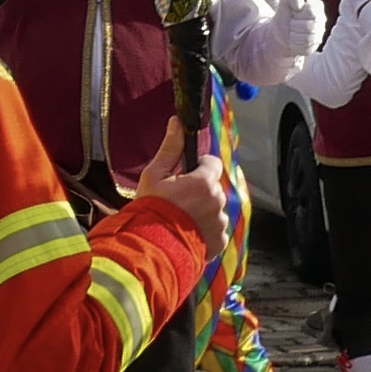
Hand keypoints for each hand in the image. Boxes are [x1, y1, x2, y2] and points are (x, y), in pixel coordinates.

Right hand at [132, 118, 227, 235]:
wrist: (150, 248)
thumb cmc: (150, 210)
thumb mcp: (154, 175)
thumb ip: (170, 148)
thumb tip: (177, 123)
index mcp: (203, 181)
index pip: (212, 163)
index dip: (198, 167)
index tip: (184, 176)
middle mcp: (217, 200)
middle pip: (213, 188)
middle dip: (200, 192)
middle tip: (178, 202)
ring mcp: (220, 222)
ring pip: (216, 210)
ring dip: (203, 212)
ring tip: (180, 221)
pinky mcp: (220, 241)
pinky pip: (217, 231)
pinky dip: (206, 232)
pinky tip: (187, 234)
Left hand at [284, 0, 328, 55]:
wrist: (278, 32)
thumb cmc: (284, 14)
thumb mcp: (285, 1)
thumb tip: (299, 6)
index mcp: (317, 7)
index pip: (311, 11)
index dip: (299, 13)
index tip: (294, 12)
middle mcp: (321, 21)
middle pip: (308, 26)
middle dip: (294, 24)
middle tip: (291, 23)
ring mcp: (319, 35)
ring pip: (307, 38)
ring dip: (293, 35)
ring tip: (291, 32)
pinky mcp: (314, 47)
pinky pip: (305, 48)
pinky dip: (294, 45)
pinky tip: (292, 41)